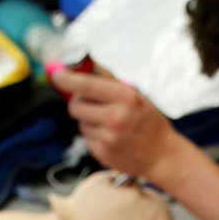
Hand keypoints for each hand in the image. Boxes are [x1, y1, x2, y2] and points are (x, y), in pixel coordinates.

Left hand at [51, 70, 180, 182]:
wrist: (162, 156)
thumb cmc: (149, 122)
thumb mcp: (137, 96)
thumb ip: (112, 81)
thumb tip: (88, 63)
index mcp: (125, 98)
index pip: (87, 85)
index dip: (68, 79)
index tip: (56, 75)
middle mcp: (115, 118)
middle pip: (76, 106)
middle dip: (79, 103)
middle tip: (92, 104)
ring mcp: (107, 138)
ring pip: (80, 123)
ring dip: (89, 121)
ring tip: (110, 125)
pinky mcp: (102, 153)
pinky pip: (87, 138)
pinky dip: (94, 135)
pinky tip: (111, 138)